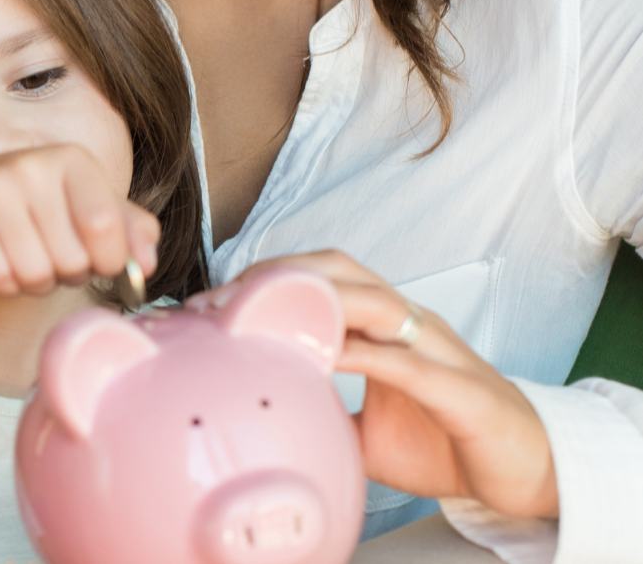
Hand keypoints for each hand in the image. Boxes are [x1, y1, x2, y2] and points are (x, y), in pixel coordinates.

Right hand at [0, 142, 159, 295]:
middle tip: (57, 256)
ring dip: (38, 283)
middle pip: (70, 258)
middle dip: (70, 274)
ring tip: (32, 260)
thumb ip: (134, 231)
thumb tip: (145, 266)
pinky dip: (6, 284)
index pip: (104, 226)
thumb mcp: (95, 207)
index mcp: (73, 160)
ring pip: (33, 273)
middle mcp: (30, 165)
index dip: (109, 260)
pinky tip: (3, 261)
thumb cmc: (48, 206)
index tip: (101, 261)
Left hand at [235, 250, 557, 518]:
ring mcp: (440, 353)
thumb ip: (321, 412)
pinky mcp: (464, 392)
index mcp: (386, 327)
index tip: (215, 299)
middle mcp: (411, 326)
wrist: (527, 473)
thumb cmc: (448, 441)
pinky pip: (411, 364)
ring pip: (377, 303)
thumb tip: (264, 414)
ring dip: (317, 303)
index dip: (269, 278)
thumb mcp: (365, 430)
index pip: (323, 277)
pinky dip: (367, 355)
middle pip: (342, 271)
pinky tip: (329, 357)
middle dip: (281, 276)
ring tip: (262, 315)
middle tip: (226, 300)